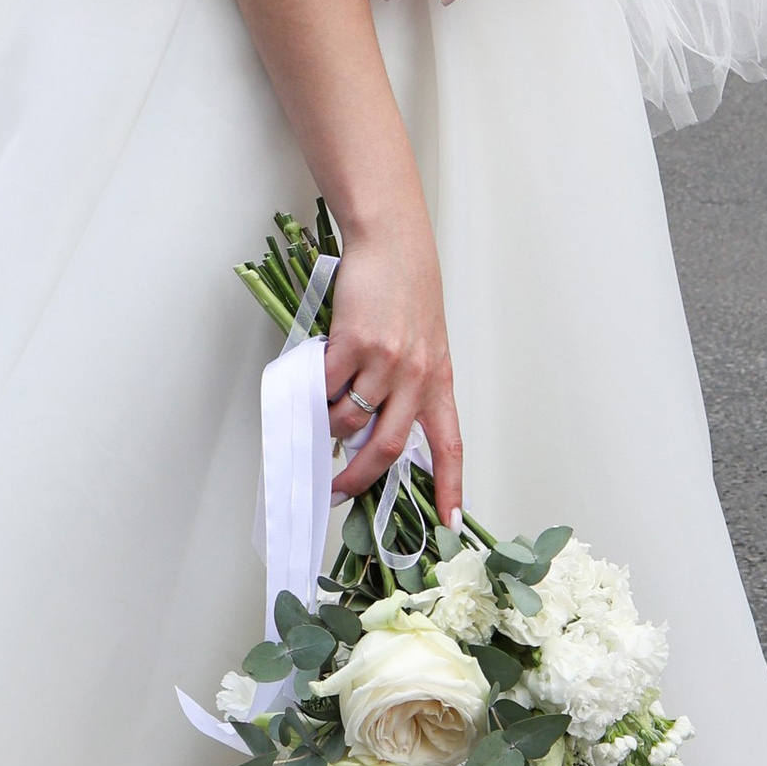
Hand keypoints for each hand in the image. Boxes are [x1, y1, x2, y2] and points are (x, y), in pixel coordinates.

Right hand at [322, 204, 461, 516]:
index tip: (448, 523)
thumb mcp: (424, 343)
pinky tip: (316, 380)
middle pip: (390, 448)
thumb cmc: (407, 290)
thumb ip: (406, 387)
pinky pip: (327, 387)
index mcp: (439, 380)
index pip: (450, 445)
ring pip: (349, 419)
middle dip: (361, 478)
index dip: (450, 487)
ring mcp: (386, 362)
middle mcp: (418, 376)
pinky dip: (316, 392)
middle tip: (340, 489)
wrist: (392, 243)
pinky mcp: (354, 345)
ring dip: (331, 424)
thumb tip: (370, 430)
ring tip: (325, 407)